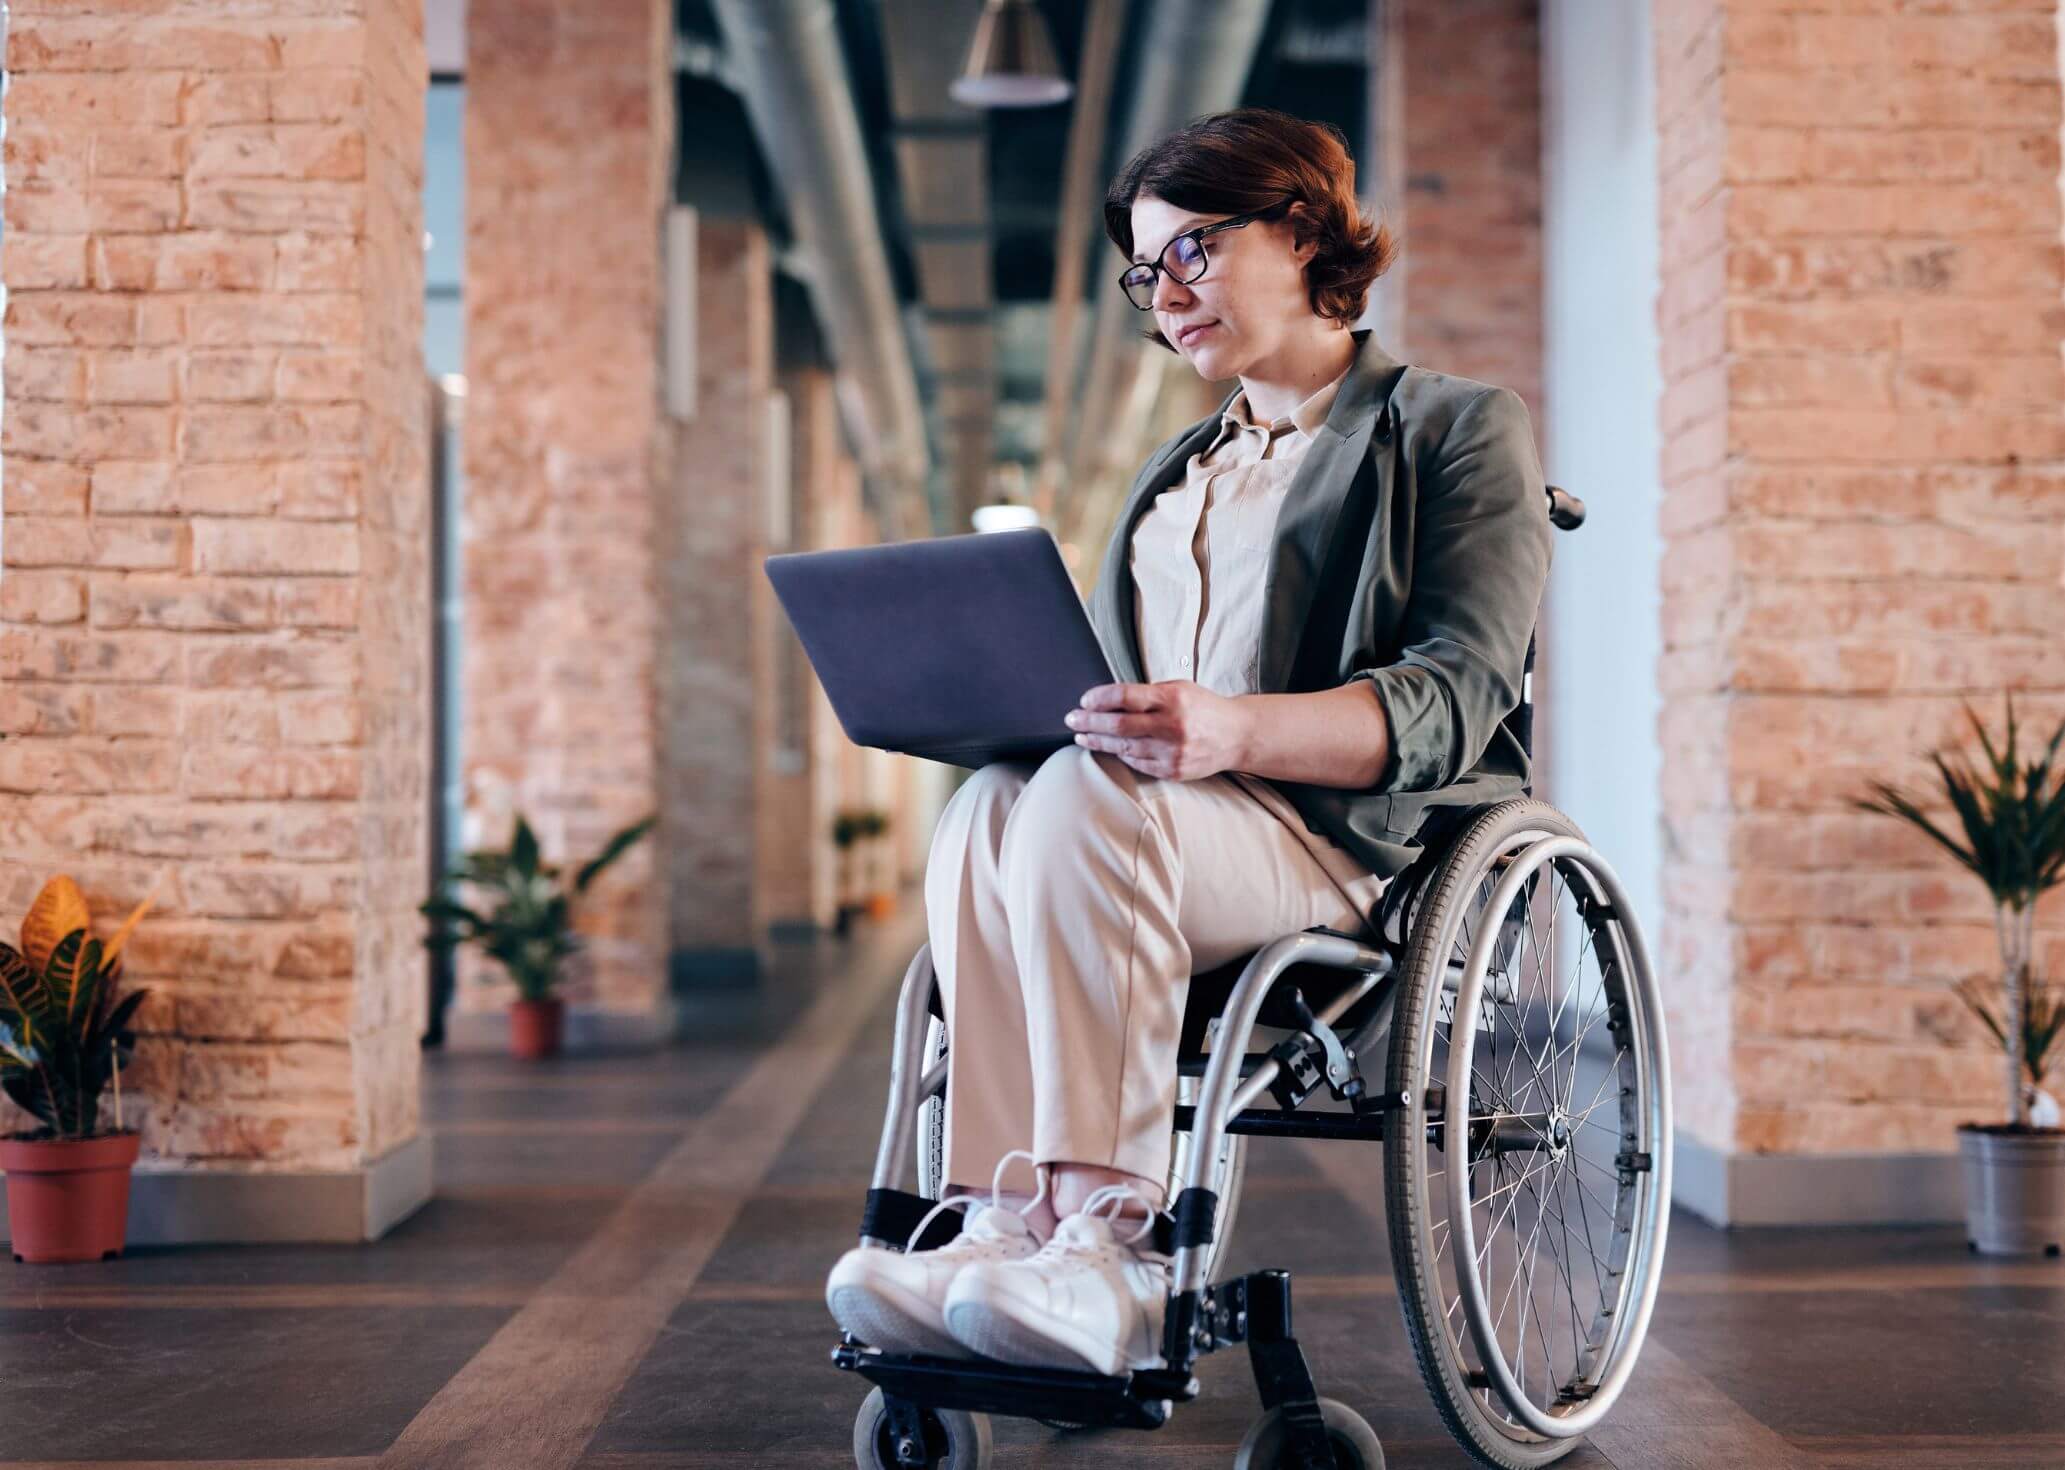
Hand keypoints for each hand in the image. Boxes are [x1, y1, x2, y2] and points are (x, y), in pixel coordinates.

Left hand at [1064, 681, 1248, 781]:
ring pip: (1124, 747)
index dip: (1099, 699)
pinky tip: (1107, 747)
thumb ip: (1147, 694)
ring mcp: (1172, 752)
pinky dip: (1119, 754)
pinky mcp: (1173, 771)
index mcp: (1172, 699)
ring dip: (1098, 741)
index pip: (1125, 697)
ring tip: (1082, 735)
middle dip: (1089, 721)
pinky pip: (1136, 763)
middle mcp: (1172, 726)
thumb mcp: (1179, 688)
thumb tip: (1107, 699)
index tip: (1085, 700)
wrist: (1236, 735)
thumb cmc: (1203, 707)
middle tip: (1072, 719)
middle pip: (1118, 725)